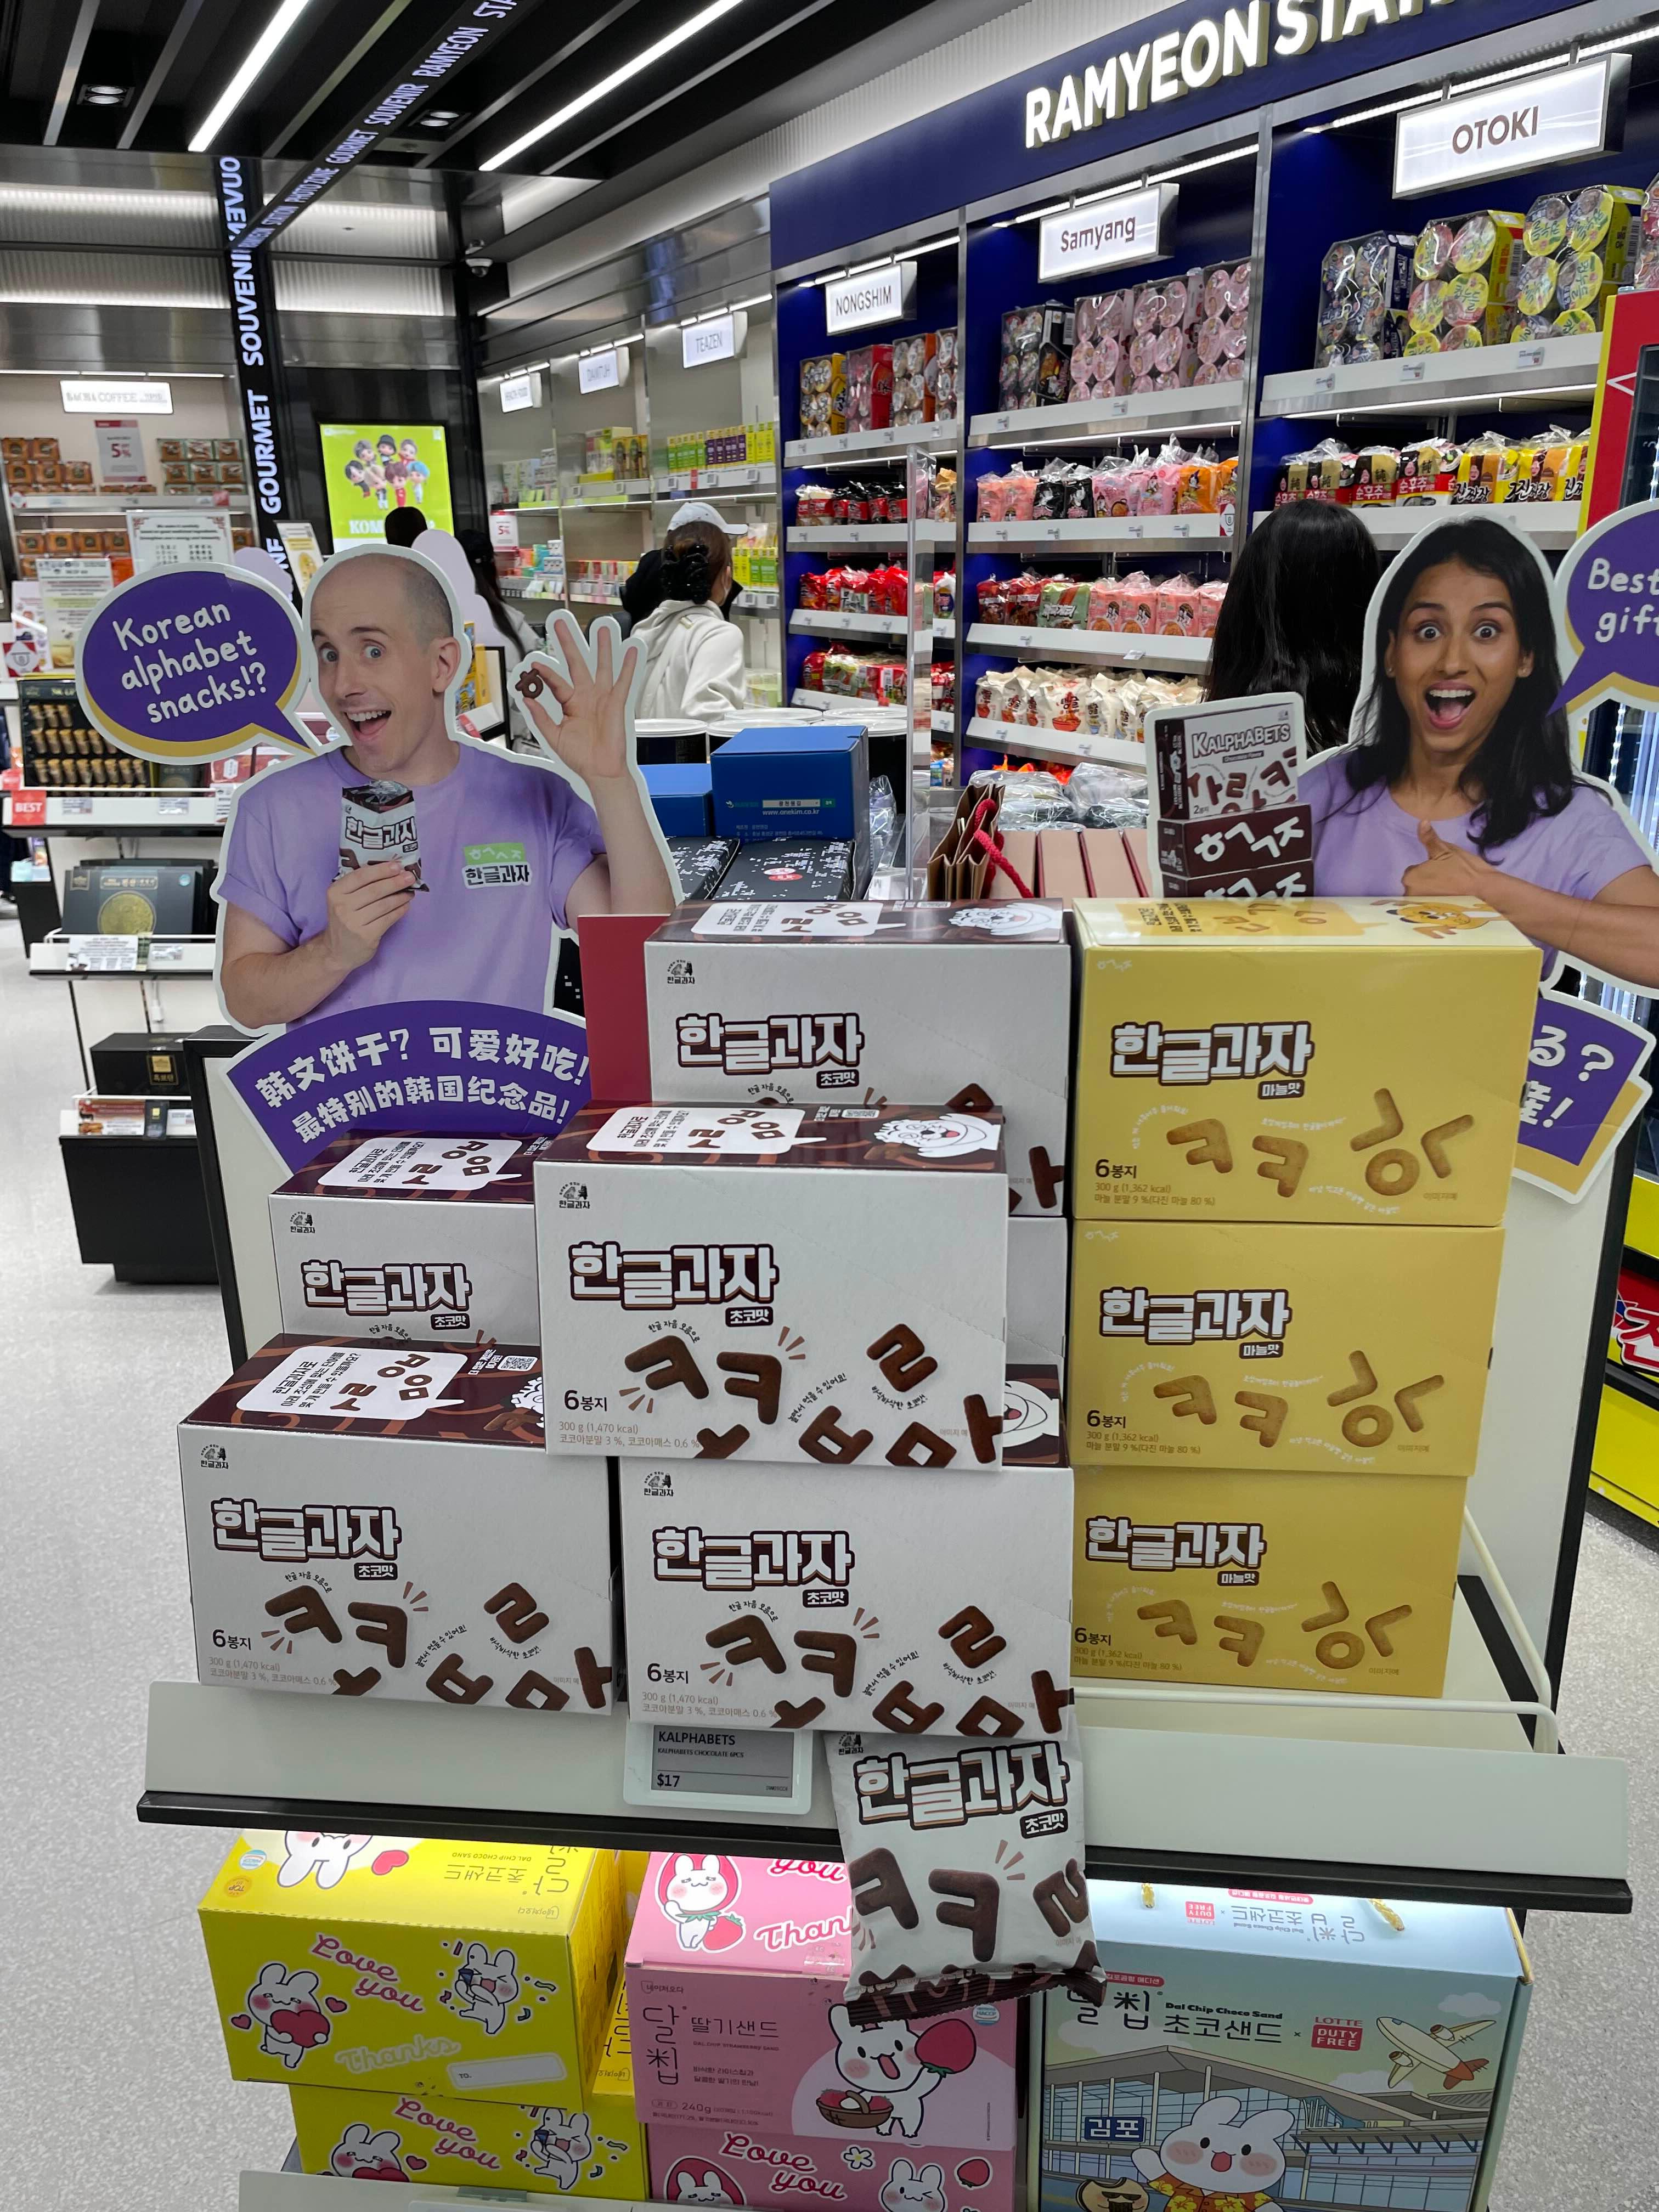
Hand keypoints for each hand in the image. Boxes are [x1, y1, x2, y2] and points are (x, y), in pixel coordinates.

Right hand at [324, 860, 414, 972]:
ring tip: (410, 892)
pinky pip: (388, 919)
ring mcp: (353, 923)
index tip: (397, 866)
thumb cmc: (345, 920)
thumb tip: (391, 872)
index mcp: (335, 892)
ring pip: (384, 904)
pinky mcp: (366, 936)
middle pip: (375, 890)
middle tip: (410, 877)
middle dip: (395, 882)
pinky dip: (400, 911)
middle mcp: (342, 906)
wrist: (337, 951)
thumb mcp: (343, 900)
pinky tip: (406, 905)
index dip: (381, 870)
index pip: (361, 876)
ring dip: (401, 896)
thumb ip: (359, 886)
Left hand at [516, 611, 639, 785]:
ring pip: (601, 666)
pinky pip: (623, 681)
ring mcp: (602, 697)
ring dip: (602, 648)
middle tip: (561, 624)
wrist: (599, 770)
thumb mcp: (554, 737)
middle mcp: (586, 696)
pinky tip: (631, 651)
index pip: (555, 682)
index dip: (545, 673)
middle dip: (569, 643)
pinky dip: (628, 666)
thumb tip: (526, 700)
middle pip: (576, 663)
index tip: (533, 664)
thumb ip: (541, 717)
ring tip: (602, 629)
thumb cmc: (580, 756)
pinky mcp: (617, 703)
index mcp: (570, 703)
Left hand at [1401, 819, 1503, 901]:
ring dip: (1430, 894)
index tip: (1441, 871)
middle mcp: (1410, 894)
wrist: (1484, 890)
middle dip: (1426, 883)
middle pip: (1414, 885)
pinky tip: (1447, 902)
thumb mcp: (1446, 850)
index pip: (1412, 871)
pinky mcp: (1430, 915)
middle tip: (1446, 880)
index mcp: (1410, 877)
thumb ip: (1429, 838)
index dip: (1426, 869)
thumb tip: (1421, 821)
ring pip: (1420, 897)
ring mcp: (1419, 907)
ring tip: (1448, 891)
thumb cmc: (1464, 869)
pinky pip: (1426, 909)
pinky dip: (1434, 906)